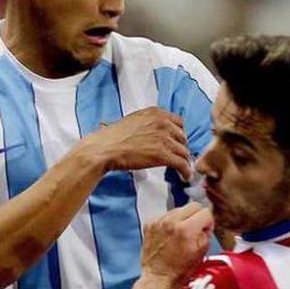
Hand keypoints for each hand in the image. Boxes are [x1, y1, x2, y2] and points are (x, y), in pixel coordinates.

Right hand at [77, 107, 191, 179]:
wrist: (104, 149)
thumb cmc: (112, 137)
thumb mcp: (133, 121)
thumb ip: (148, 123)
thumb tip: (154, 132)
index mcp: (156, 113)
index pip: (179, 122)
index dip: (178, 134)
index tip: (177, 142)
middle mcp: (162, 123)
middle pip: (183, 137)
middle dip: (181, 148)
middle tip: (178, 157)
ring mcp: (163, 138)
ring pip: (184, 151)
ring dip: (184, 161)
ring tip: (183, 169)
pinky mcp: (163, 154)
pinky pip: (182, 163)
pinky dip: (185, 171)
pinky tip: (184, 176)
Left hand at [140, 203, 213, 284]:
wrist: (158, 278)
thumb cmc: (179, 271)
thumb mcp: (202, 253)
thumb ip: (206, 233)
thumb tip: (205, 224)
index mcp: (186, 229)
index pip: (205, 212)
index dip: (208, 222)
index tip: (205, 229)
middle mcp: (171, 222)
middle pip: (192, 206)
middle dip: (197, 217)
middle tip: (195, 230)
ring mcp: (159, 221)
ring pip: (178, 209)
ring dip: (183, 218)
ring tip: (181, 234)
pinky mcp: (150, 224)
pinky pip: (165, 215)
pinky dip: (170, 222)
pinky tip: (170, 235)